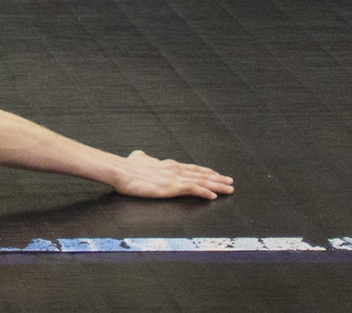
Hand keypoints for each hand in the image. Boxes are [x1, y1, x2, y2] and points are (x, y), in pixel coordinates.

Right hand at [106, 150, 233, 200]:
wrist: (120, 170)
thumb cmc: (126, 166)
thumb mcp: (137, 158)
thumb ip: (143, 158)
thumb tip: (141, 155)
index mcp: (168, 164)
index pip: (192, 168)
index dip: (205, 172)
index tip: (216, 174)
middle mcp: (175, 169)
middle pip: (201, 174)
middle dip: (217, 179)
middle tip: (230, 182)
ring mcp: (174, 178)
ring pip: (201, 181)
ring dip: (217, 186)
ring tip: (229, 189)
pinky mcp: (171, 187)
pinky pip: (192, 190)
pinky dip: (204, 192)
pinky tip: (213, 197)